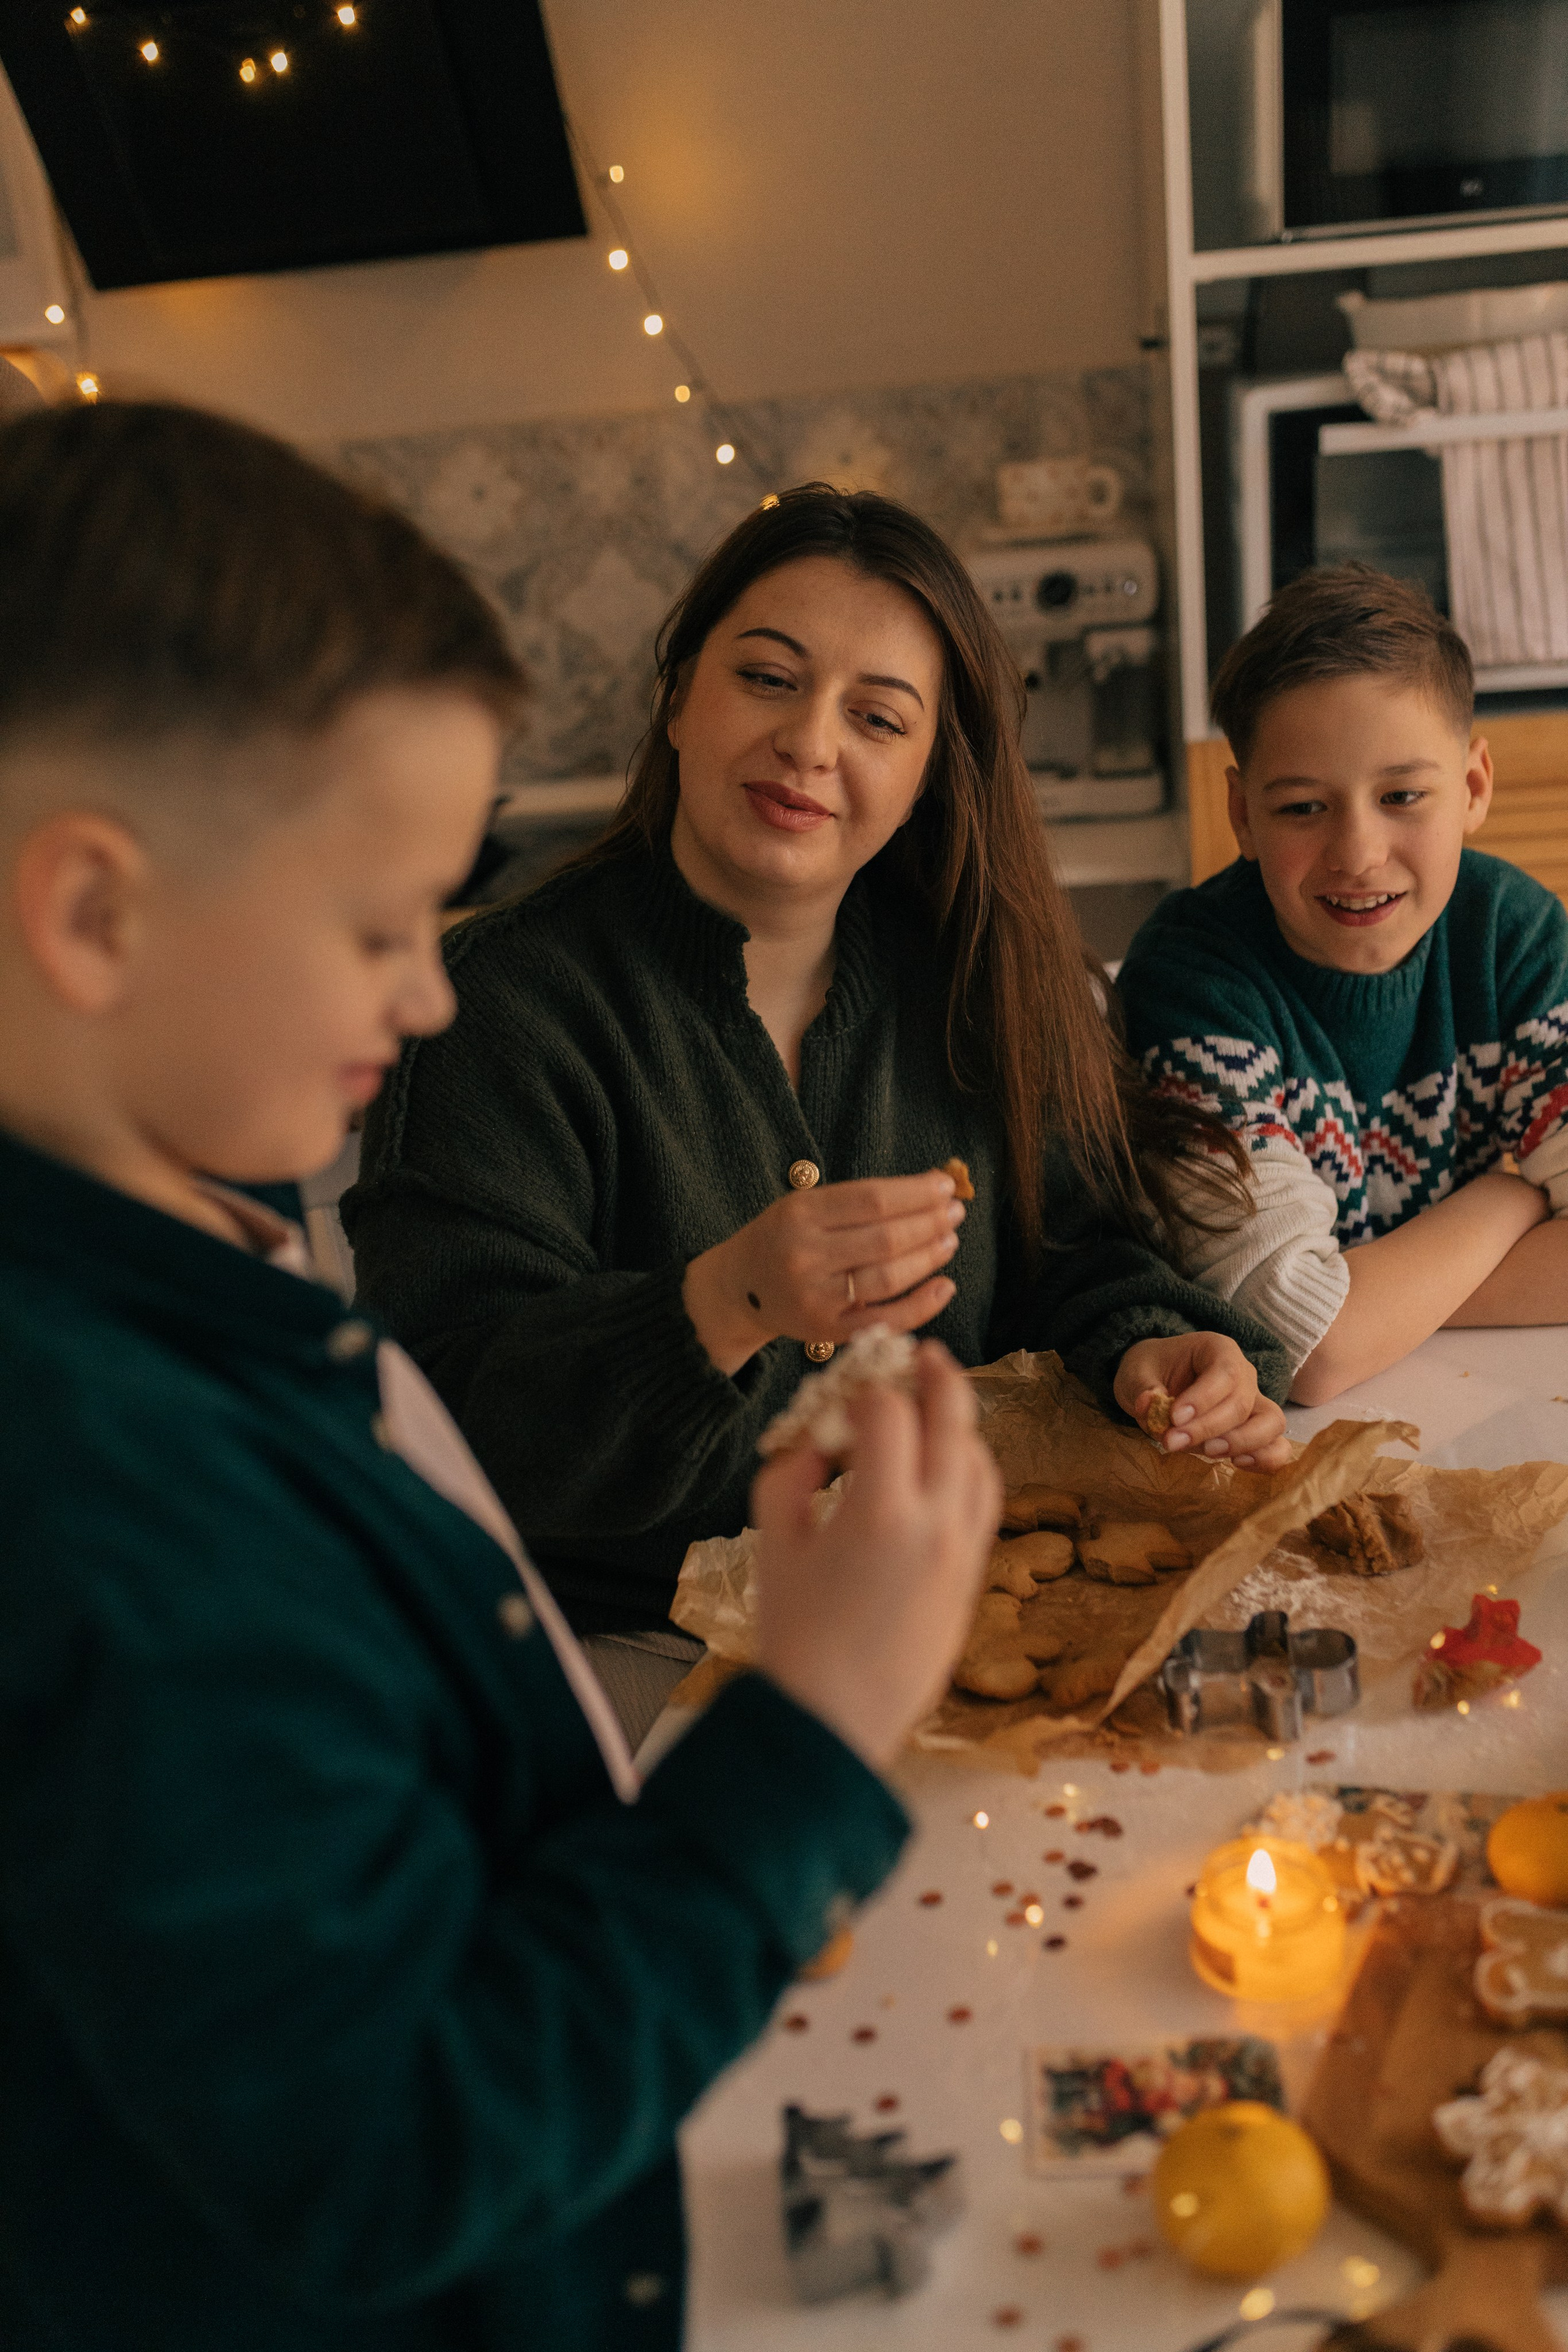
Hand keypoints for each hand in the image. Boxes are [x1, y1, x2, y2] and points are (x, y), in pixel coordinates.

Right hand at [683, 1169, 965, 1375]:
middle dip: (929, 1222)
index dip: (915, 1192)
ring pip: (888, 1277)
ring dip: (929, 1257)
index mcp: (800, 1214)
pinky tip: (945, 1286)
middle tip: (956, 1212)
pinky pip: (884, 1320)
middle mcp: (805, 1255)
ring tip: (950, 1240)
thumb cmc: (784, 1239)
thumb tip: (930, 1188)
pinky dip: (921, 1305)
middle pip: (885, 1238)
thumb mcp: (805, 1206)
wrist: (740, 1288)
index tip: (944, 1185)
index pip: (871, 1199)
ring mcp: (816, 1297)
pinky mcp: (826, 1330)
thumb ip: (858, 1200)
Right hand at [752, 1343, 1000, 1769]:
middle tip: (921, 1353)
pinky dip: (969, 1469)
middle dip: (936, 1376)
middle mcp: (936, 1524)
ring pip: (979, 1460)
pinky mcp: (972, 1577)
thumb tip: (817, 1437)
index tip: (848, 1386)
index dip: (866, 1388)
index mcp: (880, 1511)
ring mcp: (962, 1551)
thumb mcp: (773, 1541)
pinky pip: (984, 1503)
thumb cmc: (793, 1633)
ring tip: (934, 1406)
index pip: (888, 1413)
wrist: (833, 1718)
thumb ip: (791, 1473)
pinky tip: (946, 1465)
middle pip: (953, 1419)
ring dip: (958, 1423)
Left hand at [1115, 1332, 1291, 1472]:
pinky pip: (1277, 1445)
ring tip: (1208, 1453)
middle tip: (1172, 1442)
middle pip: (1242, 1402)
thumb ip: (1142, 1388)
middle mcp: (1244, 1373)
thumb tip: (1149, 1404)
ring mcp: (1254, 1402)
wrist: (1158, 1380)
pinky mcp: (1255, 1430)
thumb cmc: (1151, 1371)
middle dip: (1208, 1428)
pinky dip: (1265, 1459)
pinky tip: (1236, 1464)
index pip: (1224, 1372)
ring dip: (1242, 1442)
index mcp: (1217, 1350)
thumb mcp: (1136, 1373)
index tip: (1174, 1418)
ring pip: (1271, 1422)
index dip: (1203, 1399)